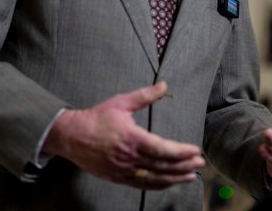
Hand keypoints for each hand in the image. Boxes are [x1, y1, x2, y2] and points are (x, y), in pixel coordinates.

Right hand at [43, 81, 204, 188]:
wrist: (71, 136)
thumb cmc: (96, 117)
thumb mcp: (121, 102)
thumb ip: (145, 95)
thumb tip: (164, 85)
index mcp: (132, 138)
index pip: (162, 149)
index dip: (182, 152)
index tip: (195, 150)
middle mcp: (129, 157)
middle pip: (162, 166)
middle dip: (184, 166)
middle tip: (200, 163)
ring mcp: (123, 170)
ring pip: (154, 178)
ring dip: (175, 178)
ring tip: (191, 176)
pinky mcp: (117, 177)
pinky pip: (142, 185)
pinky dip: (158, 184)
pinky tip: (169, 182)